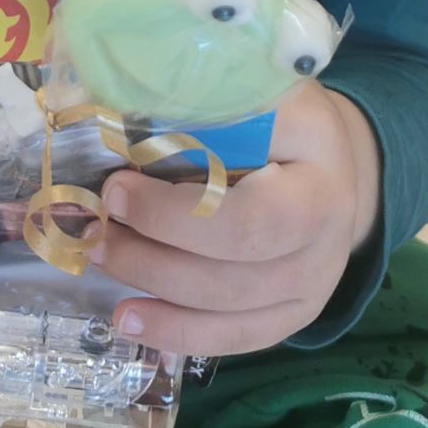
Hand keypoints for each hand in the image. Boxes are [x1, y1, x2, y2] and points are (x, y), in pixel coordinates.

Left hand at [91, 81, 380, 358]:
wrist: (327, 160)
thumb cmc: (277, 118)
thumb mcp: (250, 90)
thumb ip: (196, 105)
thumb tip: (112, 119)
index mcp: (319, 170)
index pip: (248, 215)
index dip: (172, 215)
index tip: (115, 188)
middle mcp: (329, 234)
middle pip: (236, 270)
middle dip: (153, 256)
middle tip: (98, 229)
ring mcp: (316, 281)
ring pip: (229, 307)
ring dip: (153, 287)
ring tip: (101, 259)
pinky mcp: (295, 312)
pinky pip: (236, 337)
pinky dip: (178, 333)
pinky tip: (131, 321)